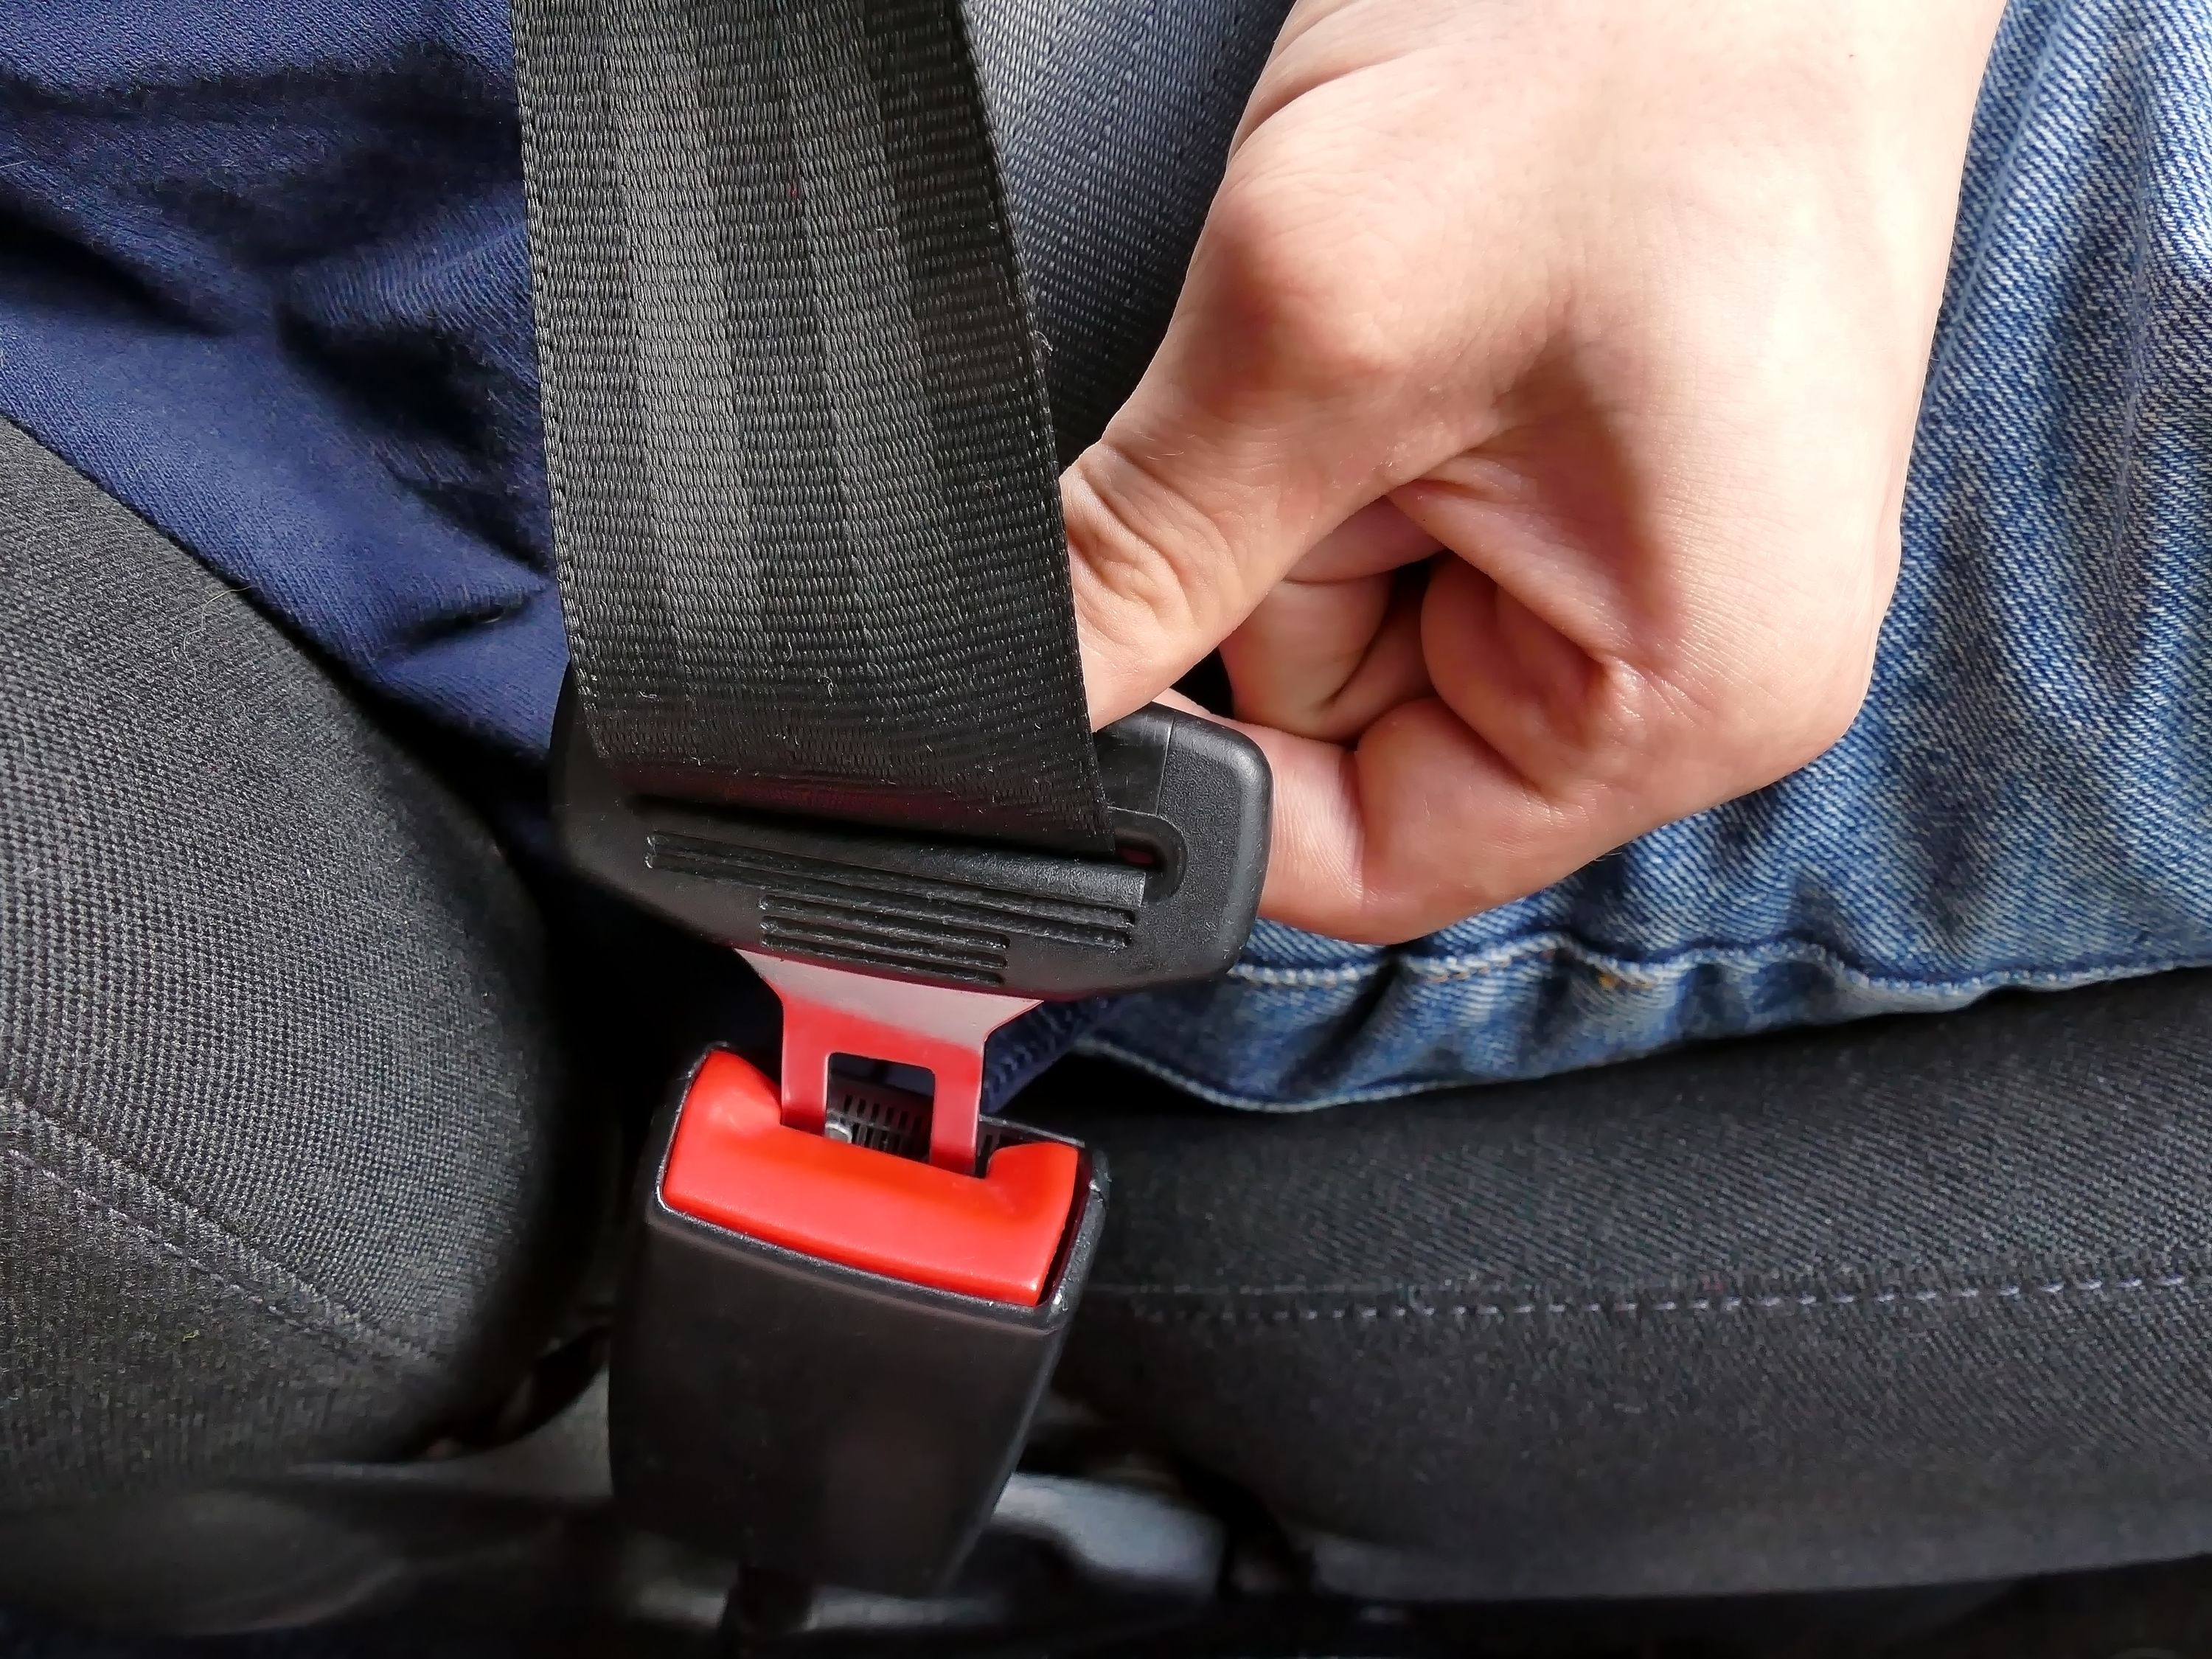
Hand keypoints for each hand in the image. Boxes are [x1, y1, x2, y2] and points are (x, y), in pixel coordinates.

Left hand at [1062, 0, 2003, 943]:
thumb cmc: (1635, 43)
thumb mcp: (1322, 327)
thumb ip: (1145, 552)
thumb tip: (1014, 696)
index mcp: (1689, 693)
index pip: (1373, 865)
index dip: (1207, 792)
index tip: (1106, 676)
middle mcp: (1686, 656)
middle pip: (1347, 728)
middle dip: (1268, 571)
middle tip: (1321, 393)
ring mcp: (1641, 557)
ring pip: (1348, 606)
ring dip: (1306, 465)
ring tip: (1395, 307)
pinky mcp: (1591, 469)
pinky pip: (1390, 508)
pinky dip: (1342, 414)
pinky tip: (1413, 303)